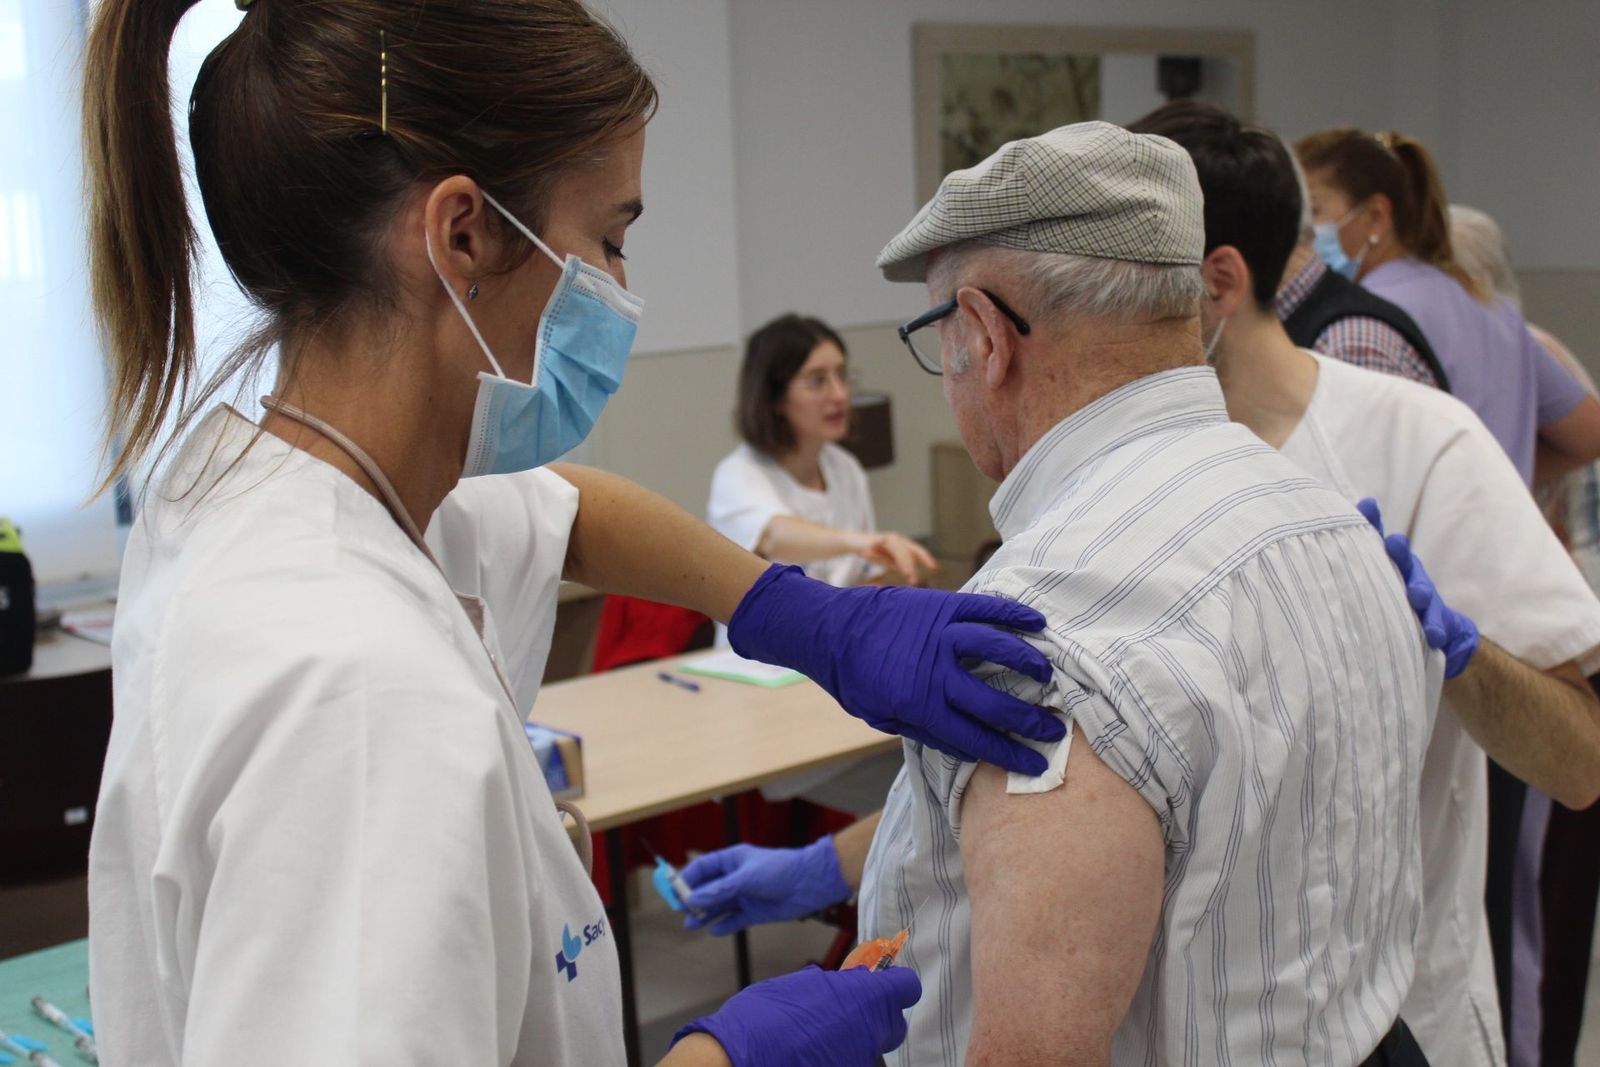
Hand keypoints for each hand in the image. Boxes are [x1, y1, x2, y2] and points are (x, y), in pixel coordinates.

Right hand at [673, 964, 920, 1066]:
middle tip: (846, 1009)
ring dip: (852, 1036)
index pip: (906, 986)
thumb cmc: (764, 1017)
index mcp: (864, 997)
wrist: (742, 1059)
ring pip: (869, 1043)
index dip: (894, 983)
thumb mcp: (800, 984)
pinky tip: (812, 1051)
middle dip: (875, 1015)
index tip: (881, 981)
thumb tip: (844, 983)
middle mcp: (870, 1030)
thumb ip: (832, 984)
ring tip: (817, 1033)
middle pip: (892, 1021)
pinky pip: (851, 1059)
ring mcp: (860, 1057)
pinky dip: (837, 1054)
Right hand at [681, 838, 851, 935]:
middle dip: (693, 899)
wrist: (810, 884)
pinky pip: (734, 920)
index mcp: (732, 860)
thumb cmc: (780, 870)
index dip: (687, 878)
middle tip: (680, 910)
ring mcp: (745, 895)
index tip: (673, 890)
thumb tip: (693, 900)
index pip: (703, 868)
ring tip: (691, 924)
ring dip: (705, 914)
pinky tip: (715, 930)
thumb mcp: (746, 878)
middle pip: (707, 889)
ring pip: (718, 906)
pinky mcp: (754, 912)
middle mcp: (736, 878)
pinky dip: (724, 925)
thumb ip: (719, 890)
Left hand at [727, 565, 1063, 774]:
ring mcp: (941, 634)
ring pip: (996, 648)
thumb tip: (968, 748)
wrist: (830, 630)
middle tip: (1054, 727)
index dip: (1010, 755)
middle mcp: (935, 672)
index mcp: (920, 706)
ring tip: (1047, 674)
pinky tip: (1037, 621)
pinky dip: (1013, 613)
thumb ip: (925, 732)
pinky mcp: (942, 604)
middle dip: (1029, 720)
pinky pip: (985, 608)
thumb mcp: (882, 718)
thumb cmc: (855, 679)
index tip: (1036, 764)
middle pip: (993, 702)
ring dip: (1027, 661)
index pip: (976, 739)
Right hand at [858, 532, 938, 584]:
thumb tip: (911, 576)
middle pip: (912, 550)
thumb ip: (899, 565)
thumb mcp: (888, 561)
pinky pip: (889, 548)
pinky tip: (895, 566)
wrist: (853, 543)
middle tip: (916, 580)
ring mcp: (888, 538)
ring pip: (902, 550)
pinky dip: (893, 557)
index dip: (927, 559)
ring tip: (909, 576)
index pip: (918, 551)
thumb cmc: (872, 551)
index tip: (935, 569)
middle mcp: (897, 539)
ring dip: (906, 563)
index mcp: (902, 544)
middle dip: (917, 564)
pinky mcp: (878, 539)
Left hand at [1357, 498, 1479, 677]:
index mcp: (1389, 567)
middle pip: (1404, 561)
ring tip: (1417, 597)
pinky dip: (1435, 629)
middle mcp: (1408, 576)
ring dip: (1420, 591)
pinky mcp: (1439, 620)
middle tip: (1393, 543)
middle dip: (1398, 552)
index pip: (1377, 541)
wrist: (1433, 632)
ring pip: (1423, 592)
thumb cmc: (1388, 606)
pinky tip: (1434, 636)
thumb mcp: (1367, 588)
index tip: (1367, 505)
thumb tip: (1317, 543)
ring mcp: (1425, 598)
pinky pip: (1438, 624)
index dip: (1372, 522)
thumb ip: (1348, 568)